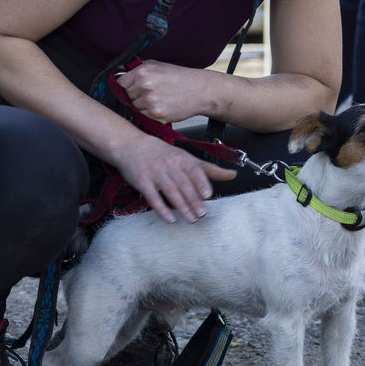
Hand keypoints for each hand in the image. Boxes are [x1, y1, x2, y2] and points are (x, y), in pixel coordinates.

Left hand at [115, 60, 209, 123]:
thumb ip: (136, 70)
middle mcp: (145, 86)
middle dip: (134, 97)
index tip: (133, 88)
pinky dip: (149, 116)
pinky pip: (142, 118)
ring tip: (157, 100)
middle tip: (150, 94)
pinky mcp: (157, 116)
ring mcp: (150, 102)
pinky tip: (160, 108)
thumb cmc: (179, 77)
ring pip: (134, 108)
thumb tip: (117, 76)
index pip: (120, 83)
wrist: (199, 90)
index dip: (125, 87)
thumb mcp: (156, 65)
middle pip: (126, 97)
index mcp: (143, 72)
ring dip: (142, 107)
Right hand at [116, 133, 234, 223]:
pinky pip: (153, 197)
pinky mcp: (142, 182)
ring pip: (171, 191)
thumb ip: (209, 169)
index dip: (201, 183)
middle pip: (184, 184)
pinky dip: (162, 209)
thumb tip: (233, 175)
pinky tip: (170, 219)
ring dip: (181, 207)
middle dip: (193, 200)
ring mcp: (155, 173)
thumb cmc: (163, 154)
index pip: (194, 170)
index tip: (207, 195)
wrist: (131, 145)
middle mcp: (170, 165)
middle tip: (202, 214)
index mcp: (182, 159)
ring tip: (191, 220)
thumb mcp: (186, 158)